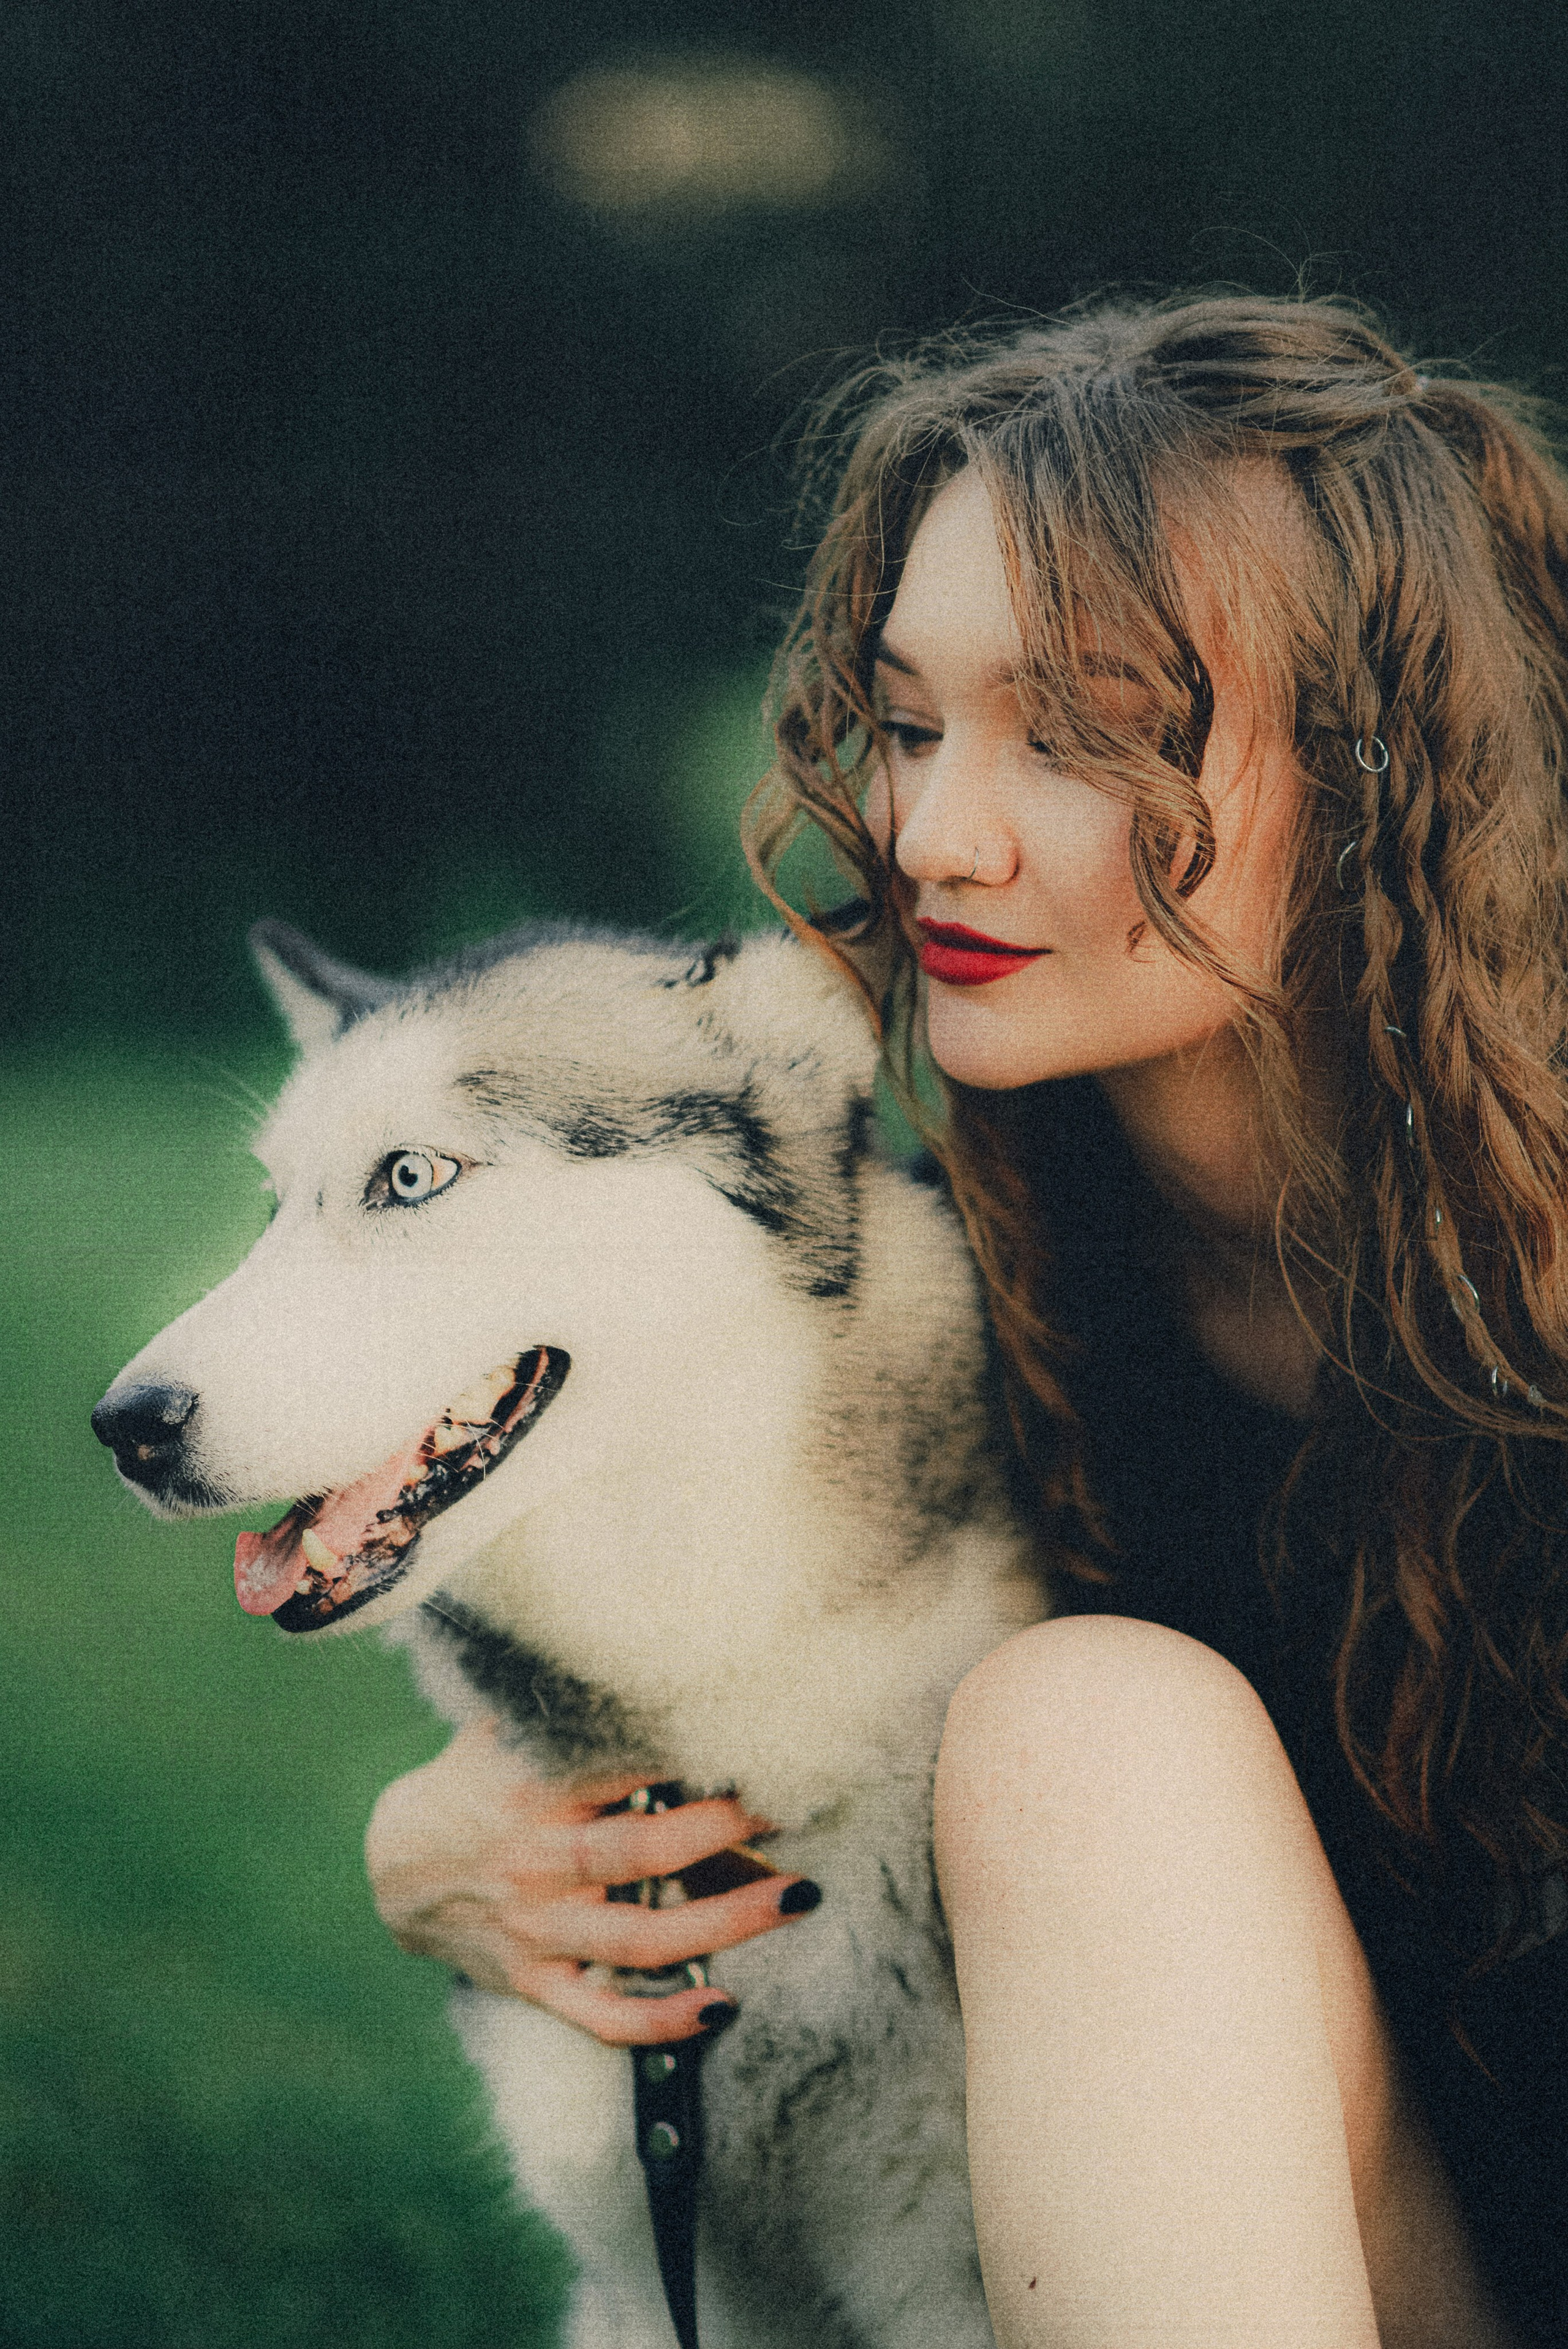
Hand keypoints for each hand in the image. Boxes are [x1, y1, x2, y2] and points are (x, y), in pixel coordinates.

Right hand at [364, 1716, 818, 2043]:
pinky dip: (660, 2023)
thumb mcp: (506, 1729)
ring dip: (725, 1922)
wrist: (394, 1868)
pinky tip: (720, 2009)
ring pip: (640, 1939)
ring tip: (797, 1896)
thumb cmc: (475, 1781)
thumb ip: (569, 1706)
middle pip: (641, 1852)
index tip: (758, 1736)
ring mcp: (537, 1930)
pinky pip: (602, 2016)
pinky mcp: (534, 1982)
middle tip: (791, 1810)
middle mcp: (537, 1861)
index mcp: (533, 1788)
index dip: (691, 1752)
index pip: (621, 1764)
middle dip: (723, 1832)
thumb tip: (651, 1651)